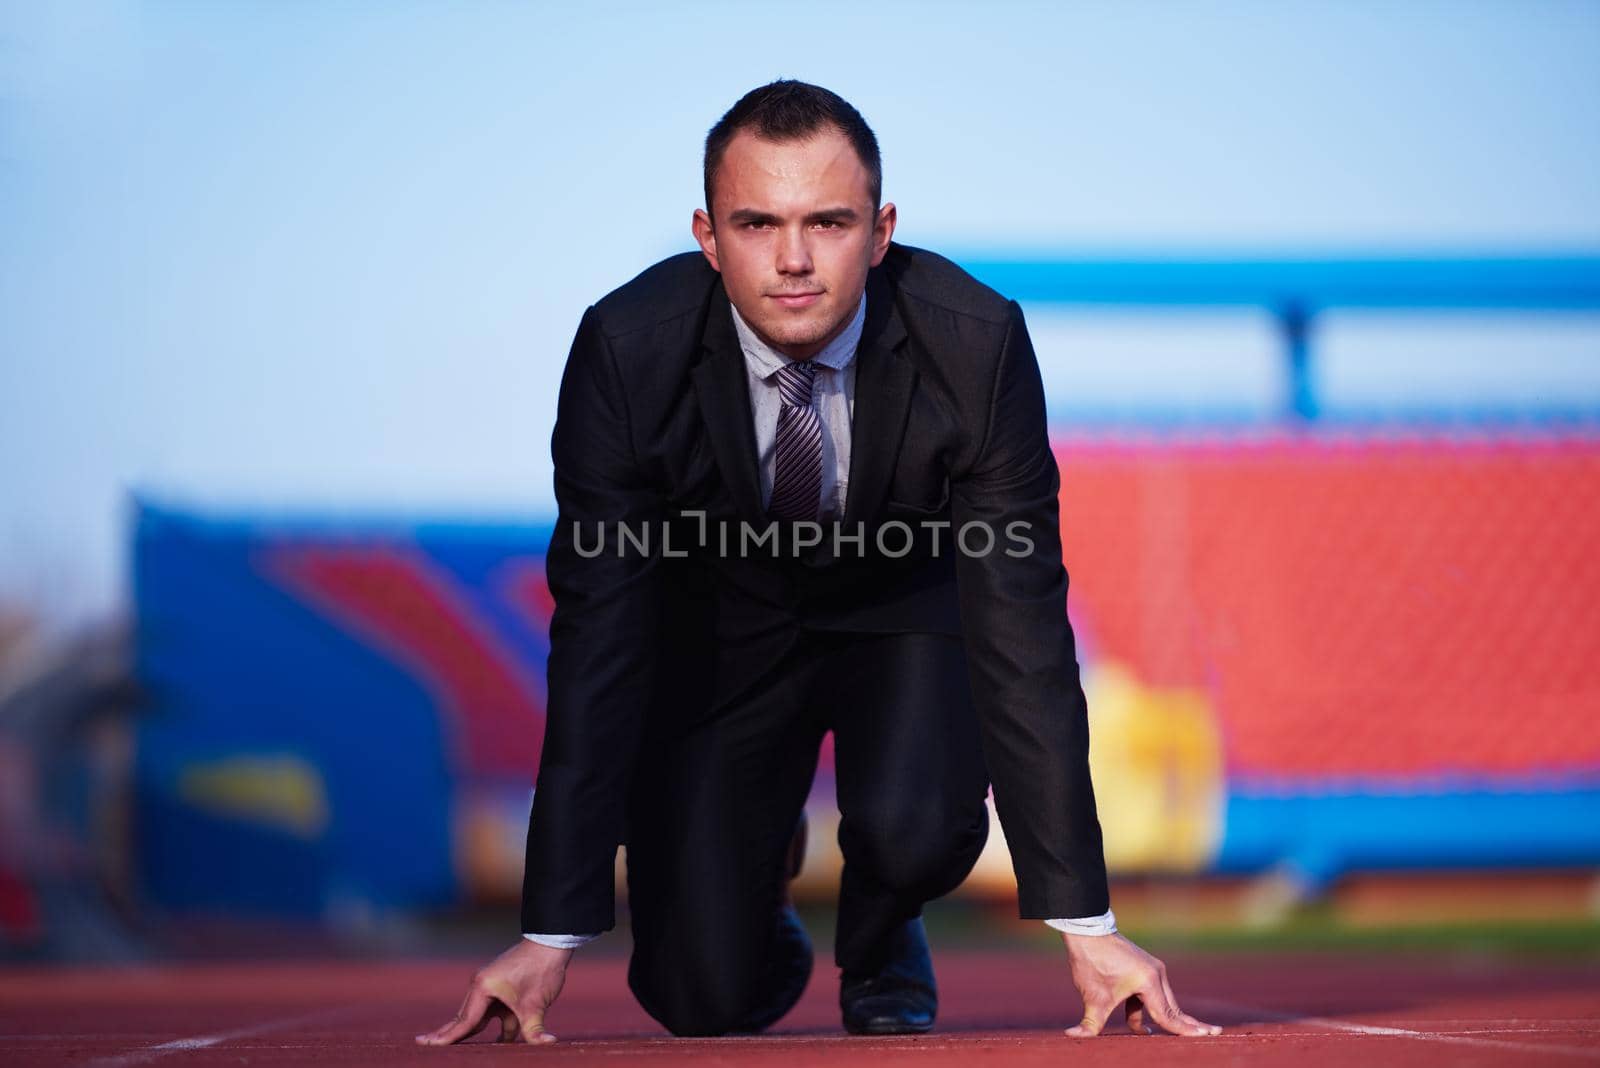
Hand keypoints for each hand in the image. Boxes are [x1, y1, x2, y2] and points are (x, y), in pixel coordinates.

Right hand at [415, 939, 572, 1045]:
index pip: (464, 1021)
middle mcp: (482, 986)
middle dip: (447, 1033)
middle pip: (464, 1018)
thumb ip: (534, 1030)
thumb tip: (546, 1043)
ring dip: (470, 1033)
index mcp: (483, 987)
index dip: (448, 1037)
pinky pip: (492, 1013)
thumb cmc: (541, 970)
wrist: (551, 944)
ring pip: (478, 1016)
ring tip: (442, 1042)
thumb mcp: (536, 1004)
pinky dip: (493, 1028)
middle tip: (422, 1044)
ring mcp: (491, 987)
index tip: (428, 1044)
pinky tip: (493, 1043)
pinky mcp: (502, 989)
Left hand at [1060, 932, 1219, 1036]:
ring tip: (1189, 1032)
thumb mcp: (1092, 997)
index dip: (1185, 1030)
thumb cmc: (1091, 962)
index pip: (1168, 1014)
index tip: (1206, 1036)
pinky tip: (1140, 1027)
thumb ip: (1090, 1023)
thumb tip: (1073, 1035)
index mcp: (1148, 981)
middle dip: (1189, 1024)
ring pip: (1161, 1002)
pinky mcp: (1144, 968)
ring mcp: (1152, 969)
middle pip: (1173, 1008)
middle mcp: (1156, 974)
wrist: (1086, 931)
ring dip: (1163, 1020)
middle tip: (1215, 1033)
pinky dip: (1145, 1010)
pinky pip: (1150, 995)